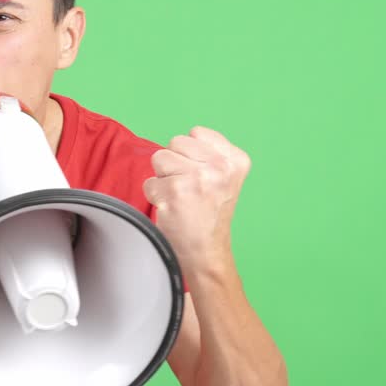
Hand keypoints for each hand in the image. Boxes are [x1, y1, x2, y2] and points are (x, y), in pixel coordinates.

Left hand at [142, 126, 250, 274]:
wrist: (206, 252)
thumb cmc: (210, 214)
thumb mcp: (226, 178)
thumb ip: (210, 153)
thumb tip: (182, 140)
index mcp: (236, 160)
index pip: (196, 132)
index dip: (191, 153)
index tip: (201, 176)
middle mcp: (219, 167)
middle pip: (175, 143)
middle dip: (175, 164)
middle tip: (189, 189)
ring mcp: (197, 178)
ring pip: (159, 158)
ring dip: (163, 178)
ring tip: (180, 197)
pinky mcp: (174, 192)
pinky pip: (149, 183)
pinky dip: (155, 196)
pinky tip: (172, 209)